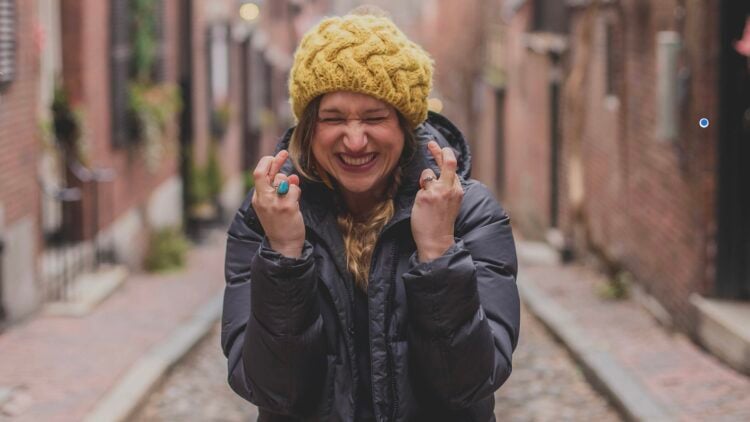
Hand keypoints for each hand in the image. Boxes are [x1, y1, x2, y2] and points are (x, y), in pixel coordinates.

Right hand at [251, 150, 304, 257]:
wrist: (284, 245)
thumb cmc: (280, 225)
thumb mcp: (273, 206)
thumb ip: (279, 189)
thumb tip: (291, 175)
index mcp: (258, 199)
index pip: (258, 174)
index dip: (266, 162)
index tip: (275, 156)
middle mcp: (263, 199)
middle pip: (264, 172)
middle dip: (276, 161)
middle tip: (284, 154)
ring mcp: (275, 203)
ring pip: (283, 179)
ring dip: (291, 184)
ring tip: (292, 197)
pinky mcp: (287, 207)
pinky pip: (294, 189)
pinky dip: (297, 192)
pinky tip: (296, 203)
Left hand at [411, 141, 463, 261]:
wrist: (437, 241)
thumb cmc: (441, 223)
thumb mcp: (451, 203)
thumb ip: (446, 188)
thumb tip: (433, 173)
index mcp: (458, 190)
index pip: (453, 167)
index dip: (445, 155)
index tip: (439, 148)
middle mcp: (451, 188)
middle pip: (448, 161)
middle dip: (439, 150)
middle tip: (431, 144)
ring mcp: (438, 191)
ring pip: (427, 173)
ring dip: (423, 181)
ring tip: (425, 198)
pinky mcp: (425, 196)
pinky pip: (419, 187)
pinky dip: (419, 193)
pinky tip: (422, 207)